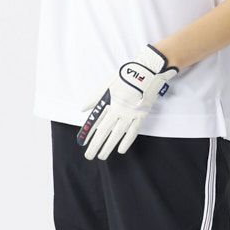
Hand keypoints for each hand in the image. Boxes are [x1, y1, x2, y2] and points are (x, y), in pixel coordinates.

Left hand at [76, 44, 178, 160]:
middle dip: (96, 145)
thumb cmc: (124, 78)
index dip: (89, 133)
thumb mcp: (106, 85)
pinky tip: (120, 149)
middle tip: (89, 155)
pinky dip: (126, 142)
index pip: (96, 121)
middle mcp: (119, 110)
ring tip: (102, 156)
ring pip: (118, 134)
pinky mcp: (141, 116)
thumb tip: (83, 108)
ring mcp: (131, 114)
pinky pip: (133, 132)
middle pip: (105, 131)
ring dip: (109, 146)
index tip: (83, 142)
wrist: (146, 74)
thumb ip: (94, 98)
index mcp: (110, 102)